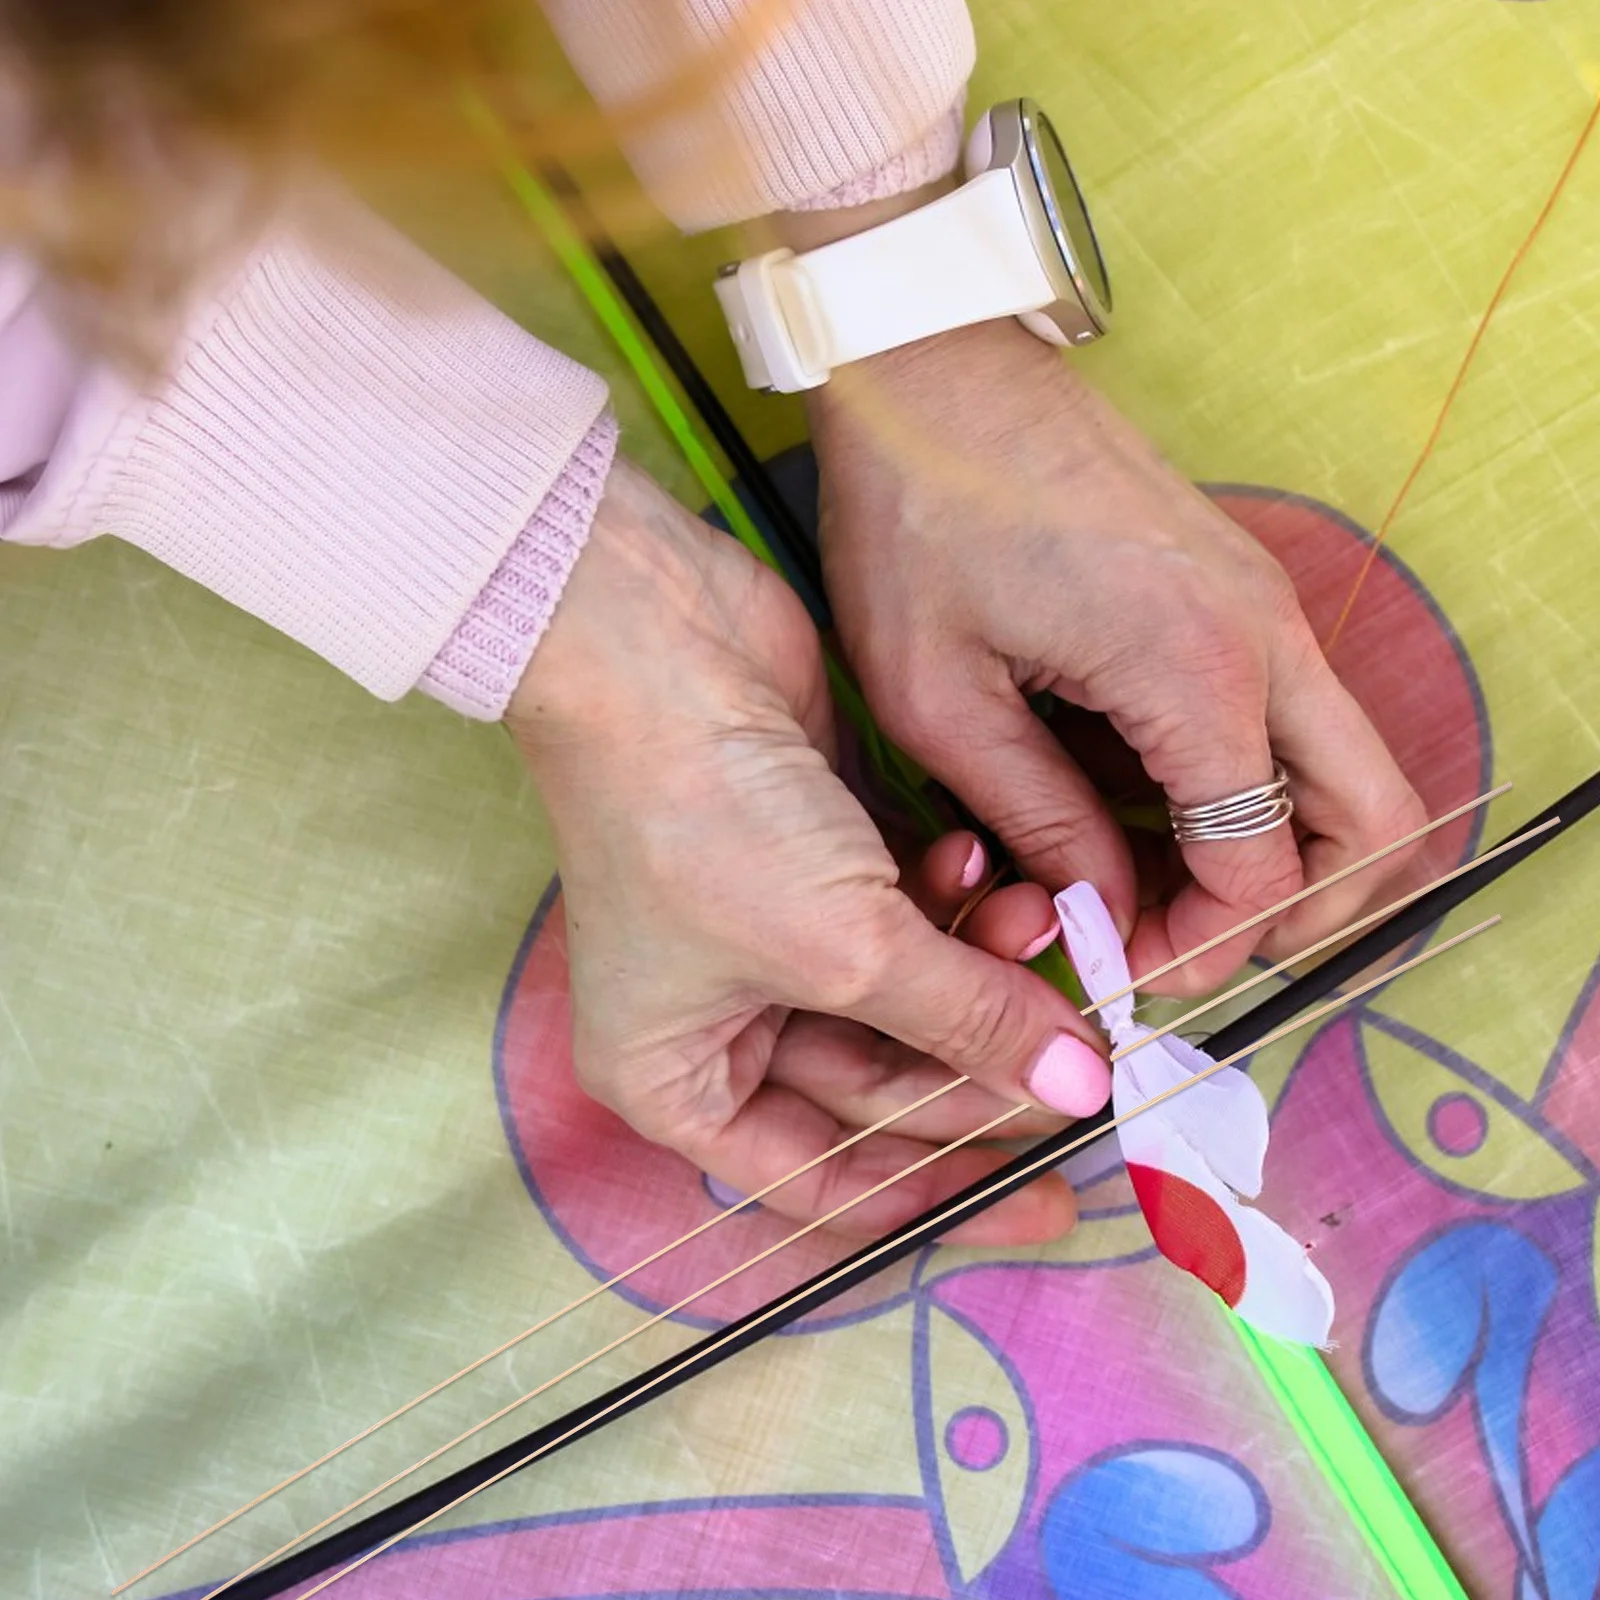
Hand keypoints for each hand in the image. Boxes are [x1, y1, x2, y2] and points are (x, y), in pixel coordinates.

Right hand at [505, 459, 1109, 1242]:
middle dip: (981, 1057)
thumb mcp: (842, 948)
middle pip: (880, 1087)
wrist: (655, 642)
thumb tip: (1081, 1093)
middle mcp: (720, 1020)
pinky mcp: (817, 860)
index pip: (823, 1183)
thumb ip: (967, 1024)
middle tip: (1088, 1043)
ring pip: (908, 994)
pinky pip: (908, 916)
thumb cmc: (705, 821)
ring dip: (980, 963)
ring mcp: (770, 935)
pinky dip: (953, 899)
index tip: (1053, 1204)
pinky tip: (981, 858)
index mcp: (677, 1080)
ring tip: (1039, 916)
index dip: (941, 1199)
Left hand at [805, 314, 1424, 994]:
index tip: (1119, 968)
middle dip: (1294, 915)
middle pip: (1373, 824)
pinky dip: (1250, 791)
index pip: (1266, 870)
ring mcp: (1263, 603)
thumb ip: (1039, 820)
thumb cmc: (913, 514)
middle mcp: (1266, 636)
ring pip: (1345, 773)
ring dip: (1278, 855)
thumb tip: (1107, 906)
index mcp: (1197, 670)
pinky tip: (1138, 809)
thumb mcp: (940, 699)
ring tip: (1152, 889)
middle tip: (1175, 945)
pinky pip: (1291, 720)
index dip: (1203, 949)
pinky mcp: (1235, 587)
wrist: (929, 366)